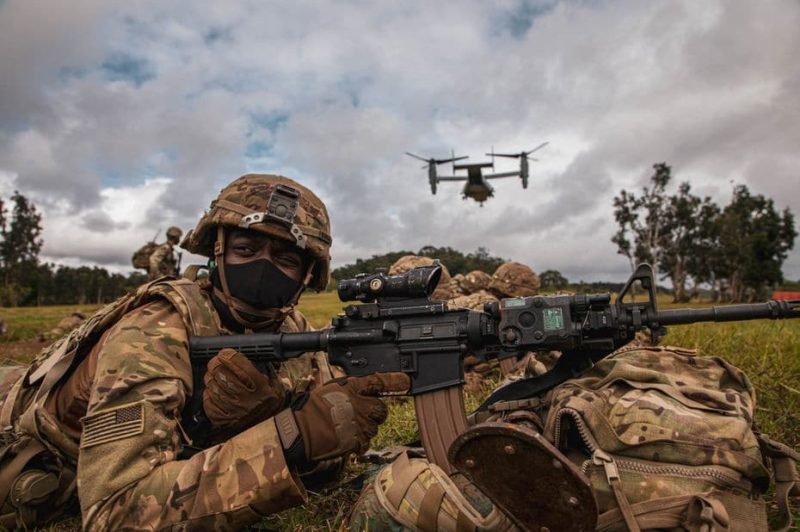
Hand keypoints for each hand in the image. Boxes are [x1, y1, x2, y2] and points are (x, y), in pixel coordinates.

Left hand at [203, 348, 285, 430]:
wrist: (272, 432)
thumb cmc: (272, 406)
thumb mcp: (277, 386)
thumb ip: (267, 371)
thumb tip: (256, 356)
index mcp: (259, 386)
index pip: (237, 362)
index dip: (227, 354)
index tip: (225, 353)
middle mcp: (245, 397)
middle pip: (221, 373)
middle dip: (215, 364)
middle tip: (215, 362)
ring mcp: (233, 410)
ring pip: (213, 386)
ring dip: (210, 379)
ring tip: (213, 376)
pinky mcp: (224, 420)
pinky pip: (209, 403)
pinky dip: (208, 395)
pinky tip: (212, 392)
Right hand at [293, 373, 409, 461]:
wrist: (302, 430)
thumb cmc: (313, 407)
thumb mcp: (332, 389)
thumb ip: (351, 390)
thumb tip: (363, 392)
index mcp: (353, 388)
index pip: (380, 381)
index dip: (395, 381)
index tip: (406, 380)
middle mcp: (361, 405)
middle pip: (382, 410)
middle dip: (375, 413)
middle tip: (360, 414)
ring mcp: (361, 424)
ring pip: (374, 428)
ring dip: (364, 428)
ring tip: (345, 426)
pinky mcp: (358, 441)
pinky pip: (365, 442)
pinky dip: (357, 442)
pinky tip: (344, 437)